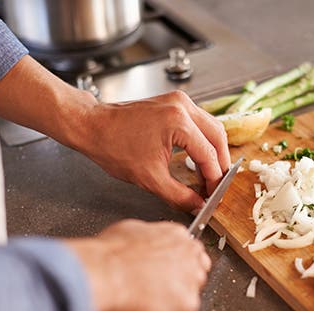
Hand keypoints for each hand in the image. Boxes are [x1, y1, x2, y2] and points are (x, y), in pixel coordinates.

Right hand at [66, 219, 210, 310]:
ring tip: (144, 308)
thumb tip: (142, 247)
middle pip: (195, 275)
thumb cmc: (108, 256)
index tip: (166, 276)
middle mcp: (189, 256)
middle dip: (177, 287)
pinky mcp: (187, 305)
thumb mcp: (128, 232)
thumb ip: (147, 240)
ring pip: (187, 300)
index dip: (176, 268)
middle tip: (154, 294)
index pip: (190, 253)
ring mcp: (191, 281)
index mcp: (176, 235)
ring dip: (169, 307)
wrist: (104, 275)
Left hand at [74, 90, 230, 212]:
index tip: (213, 195)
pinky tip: (198, 157)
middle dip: (220, 163)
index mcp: (179, 122)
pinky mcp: (174, 102)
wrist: (93, 127)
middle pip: (218, 137)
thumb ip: (179, 195)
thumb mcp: (150, 178)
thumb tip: (197, 205)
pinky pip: (199, 122)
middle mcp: (182, 106)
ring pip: (211, 127)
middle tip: (216, 185)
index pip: (209, 155)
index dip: (214, 179)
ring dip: (213, 151)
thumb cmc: (113, 146)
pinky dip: (203, 140)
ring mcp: (179, 101)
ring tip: (208, 174)